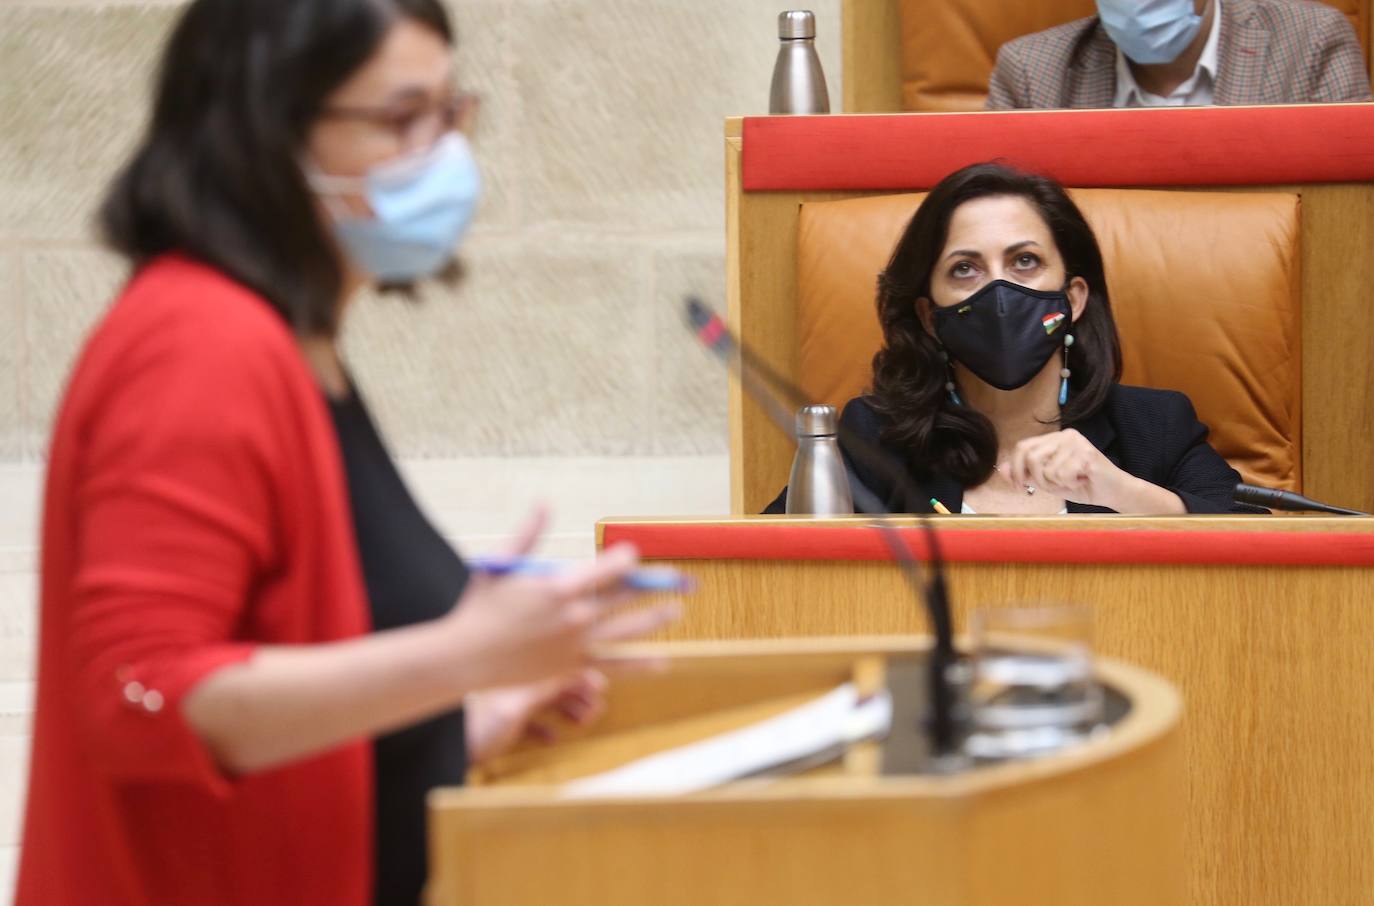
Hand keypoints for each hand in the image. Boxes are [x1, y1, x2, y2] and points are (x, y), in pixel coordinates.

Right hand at [441, 508, 680, 690]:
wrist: (463, 658)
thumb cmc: (479, 606)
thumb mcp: (499, 564)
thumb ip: (528, 533)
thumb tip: (544, 501)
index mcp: (559, 587)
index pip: (608, 568)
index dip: (626, 559)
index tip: (633, 554)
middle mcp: (574, 616)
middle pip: (624, 597)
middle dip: (652, 585)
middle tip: (677, 579)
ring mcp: (576, 645)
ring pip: (627, 631)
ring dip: (655, 619)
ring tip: (676, 610)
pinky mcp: (572, 667)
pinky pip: (614, 665)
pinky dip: (640, 665)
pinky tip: (663, 662)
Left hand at [464, 669, 606, 764]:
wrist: (443, 744)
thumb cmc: (475, 723)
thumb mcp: (516, 705)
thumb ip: (544, 687)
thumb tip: (575, 668)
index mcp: (521, 673)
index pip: (557, 664)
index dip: (580, 673)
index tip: (601, 685)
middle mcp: (518, 682)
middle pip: (558, 682)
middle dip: (580, 694)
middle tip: (596, 708)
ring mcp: (511, 702)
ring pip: (549, 702)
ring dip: (569, 710)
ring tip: (582, 723)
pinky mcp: (504, 724)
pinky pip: (532, 723)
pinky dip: (546, 728)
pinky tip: (552, 738)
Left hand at [1008, 430, 1184, 513]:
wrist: (1114, 493)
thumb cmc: (1083, 485)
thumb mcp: (1048, 482)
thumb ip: (1026, 474)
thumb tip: (1000, 468)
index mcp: (1055, 438)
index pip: (1023, 446)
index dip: (1015, 468)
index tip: (1019, 486)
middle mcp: (1066, 435)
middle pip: (1030, 456)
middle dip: (1036, 479)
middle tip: (1052, 487)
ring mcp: (1077, 443)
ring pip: (1045, 468)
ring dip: (1054, 483)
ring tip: (1070, 482)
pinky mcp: (1087, 454)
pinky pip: (1061, 474)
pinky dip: (1068, 484)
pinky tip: (1081, 480)